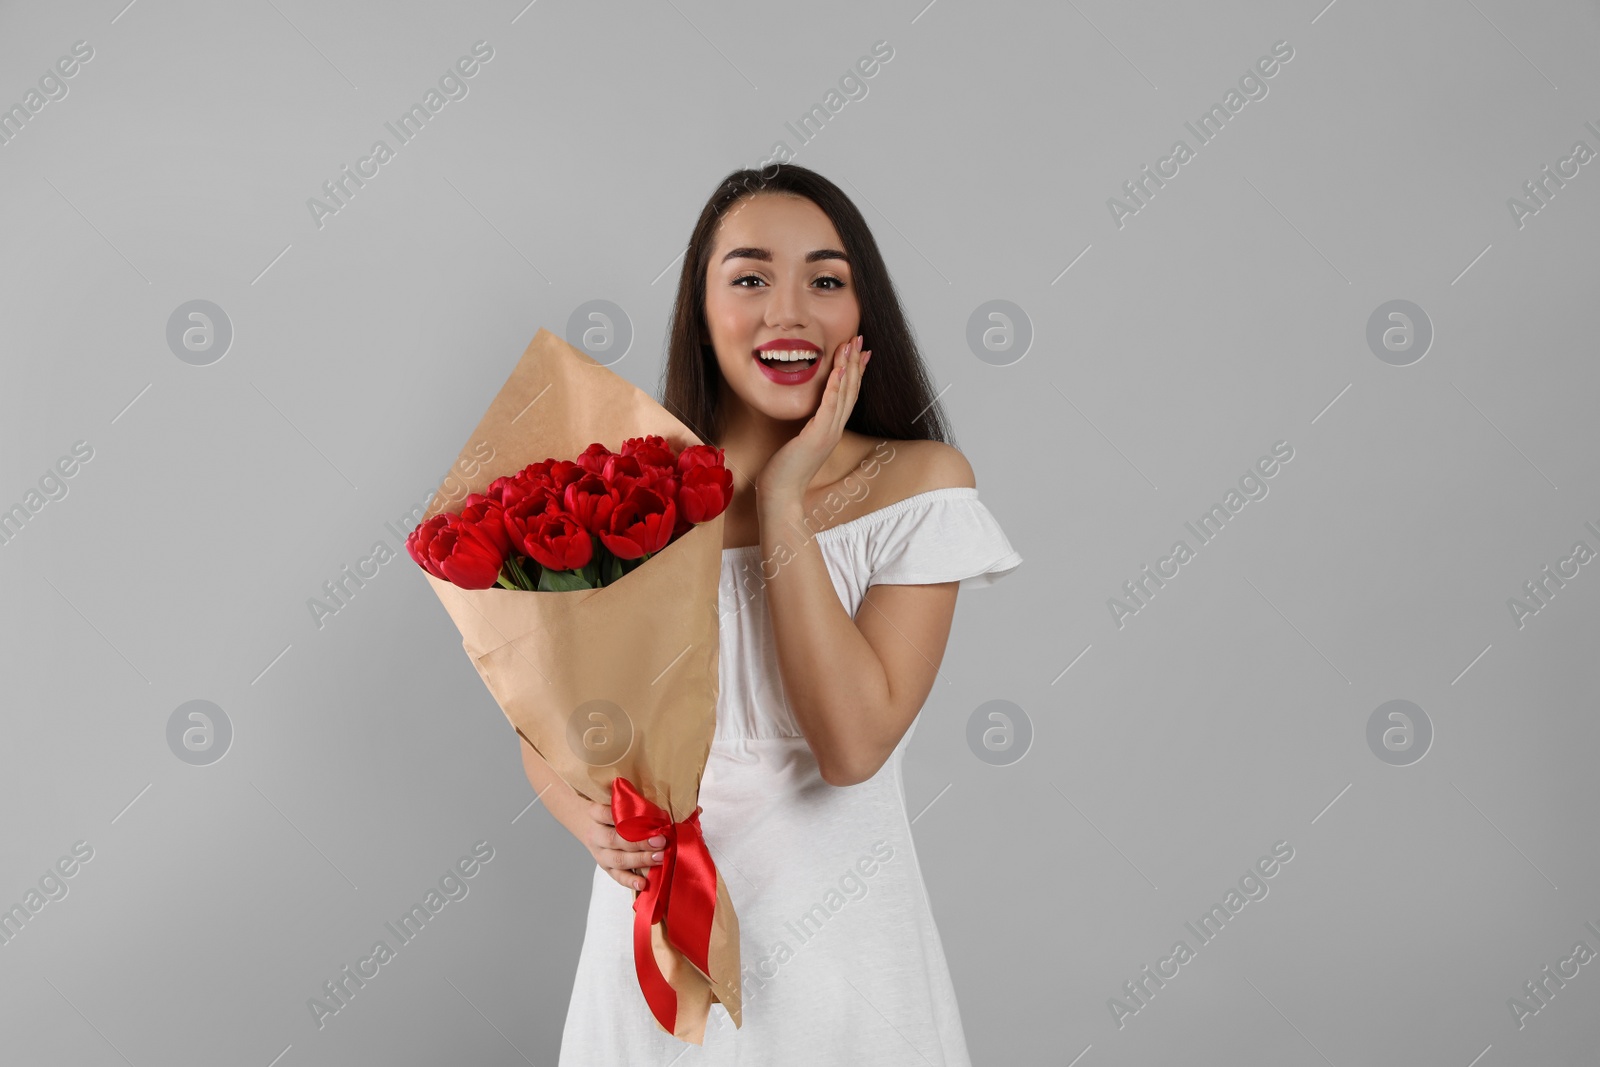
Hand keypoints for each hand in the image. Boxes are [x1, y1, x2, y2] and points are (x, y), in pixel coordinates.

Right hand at [584, 794, 663, 891]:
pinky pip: (617, 876)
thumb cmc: (611, 812)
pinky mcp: (606, 868)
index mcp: (595, 814)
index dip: (623, 816)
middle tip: (660, 841)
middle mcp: (596, 835)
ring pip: (618, 859)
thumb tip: (663, 812)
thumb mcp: (614, 802)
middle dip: (639, 842)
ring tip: (660, 857)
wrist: (588, 825)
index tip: (644, 815)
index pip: (606, 813)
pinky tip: (643, 883)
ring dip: (640, 859)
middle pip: (614, 840)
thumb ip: (632, 805)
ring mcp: (600, 854)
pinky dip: (630, 881)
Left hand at [755, 334, 869, 501]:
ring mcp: (828, 433)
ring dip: (849, 367)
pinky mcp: (817, 436)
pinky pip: (829, 406)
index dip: (855, 373)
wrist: (780, 495)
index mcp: (831, 430)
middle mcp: (834, 429)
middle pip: (850, 390)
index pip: (847, 396)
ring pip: (844, 394)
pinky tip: (838, 369)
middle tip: (860, 339)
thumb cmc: (784, 472)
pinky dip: (835, 386)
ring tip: (851, 344)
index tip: (860, 353)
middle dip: (855, 362)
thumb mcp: (798, 444)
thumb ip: (805, 429)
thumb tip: (805, 420)